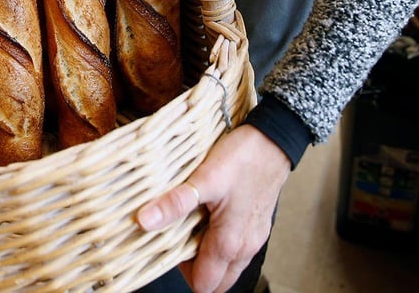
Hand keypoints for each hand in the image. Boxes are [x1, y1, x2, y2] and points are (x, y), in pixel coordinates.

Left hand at [135, 125, 290, 292]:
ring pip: (227, 266)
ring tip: (192, 225)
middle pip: (216, 280)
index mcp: (229, 244)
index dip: (181, 271)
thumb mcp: (204, 179)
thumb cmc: (243, 158)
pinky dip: (221, 242)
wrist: (274, 140)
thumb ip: (175, 204)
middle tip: (178, 237)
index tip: (168, 246)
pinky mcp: (257, 226)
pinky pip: (237, 249)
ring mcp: (254, 238)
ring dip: (207, 255)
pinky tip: (210, 216)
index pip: (203, 284)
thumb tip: (144, 221)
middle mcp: (245, 248)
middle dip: (195, 267)